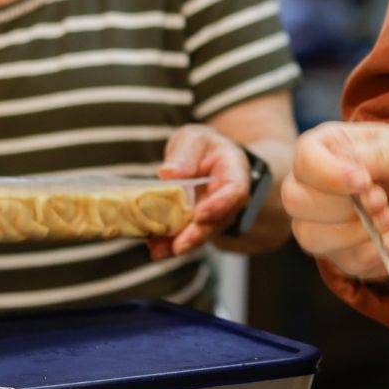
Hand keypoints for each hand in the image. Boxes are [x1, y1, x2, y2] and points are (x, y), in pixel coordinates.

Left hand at [151, 125, 249, 257]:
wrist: (200, 157)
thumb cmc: (200, 146)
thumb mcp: (193, 139)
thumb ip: (185, 154)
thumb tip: (169, 174)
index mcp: (234, 173)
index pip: (234, 191)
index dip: (219, 205)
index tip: (201, 215)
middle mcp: (227, 199)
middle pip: (216, 220)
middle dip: (197, 235)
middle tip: (179, 246)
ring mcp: (212, 215)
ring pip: (199, 233)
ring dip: (178, 243)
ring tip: (158, 250)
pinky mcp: (196, 224)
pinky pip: (184, 234)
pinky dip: (168, 242)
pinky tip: (154, 246)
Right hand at [283, 121, 388, 280]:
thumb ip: (376, 156)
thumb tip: (355, 177)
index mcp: (324, 148)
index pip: (304, 161)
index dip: (330, 175)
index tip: (366, 182)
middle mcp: (310, 185)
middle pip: (296, 201)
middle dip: (345, 207)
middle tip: (383, 201)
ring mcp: (318, 223)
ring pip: (313, 237)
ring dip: (364, 232)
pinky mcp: (337, 254)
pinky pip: (352, 260)